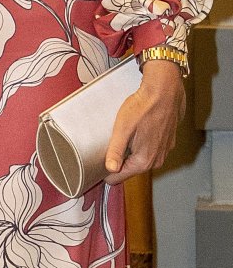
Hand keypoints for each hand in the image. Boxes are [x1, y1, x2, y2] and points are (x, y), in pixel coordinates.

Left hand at [104, 60, 186, 182]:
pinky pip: (150, 149)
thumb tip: (110, 169)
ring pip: (140, 158)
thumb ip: (115, 151)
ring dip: (131, 151)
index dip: (107, 171)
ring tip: (124, 134)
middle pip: (130, 168)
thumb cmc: (144, 107)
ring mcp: (164, 151)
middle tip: (111, 142)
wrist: (165, 91)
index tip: (99, 161)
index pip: (119, 177)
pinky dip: (142, 143)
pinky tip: (137, 130)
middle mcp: (157, 159)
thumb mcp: (122, 129)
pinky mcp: (168, 141)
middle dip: (119, 160)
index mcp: (144, 161)